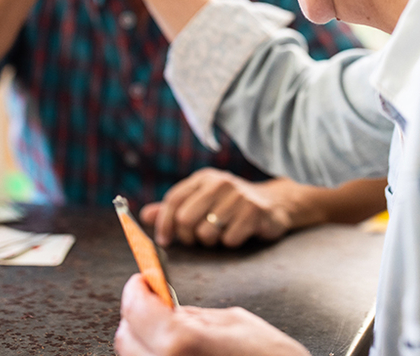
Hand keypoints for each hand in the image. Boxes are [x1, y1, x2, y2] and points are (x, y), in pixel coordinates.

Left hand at [114, 274, 310, 355]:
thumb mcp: (234, 322)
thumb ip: (194, 314)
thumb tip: (167, 306)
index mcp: (180, 341)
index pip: (136, 308)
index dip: (137, 289)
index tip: (143, 280)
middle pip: (126, 337)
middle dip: (137, 315)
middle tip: (155, 302)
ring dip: (144, 340)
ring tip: (170, 330)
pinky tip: (180, 351)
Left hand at [140, 168, 292, 247]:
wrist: (274, 203)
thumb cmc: (231, 205)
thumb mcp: (203, 200)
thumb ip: (174, 208)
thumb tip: (144, 215)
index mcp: (204, 178)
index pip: (173, 199)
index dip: (164, 223)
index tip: (164, 241)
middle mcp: (220, 182)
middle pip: (185, 219)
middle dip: (189, 236)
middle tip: (200, 237)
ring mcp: (238, 195)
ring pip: (206, 232)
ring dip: (211, 241)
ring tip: (222, 233)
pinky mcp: (254, 211)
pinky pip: (229, 240)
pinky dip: (231, 242)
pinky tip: (239, 233)